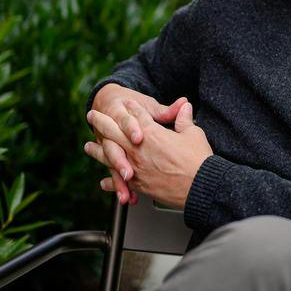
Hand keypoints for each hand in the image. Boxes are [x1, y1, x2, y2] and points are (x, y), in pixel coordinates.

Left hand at [85, 95, 211, 209]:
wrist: (201, 187)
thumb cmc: (199, 161)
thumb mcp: (194, 134)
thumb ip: (184, 120)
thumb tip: (184, 106)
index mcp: (152, 133)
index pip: (137, 115)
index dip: (133, 107)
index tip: (127, 103)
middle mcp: (138, 149)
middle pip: (113, 131)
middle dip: (102, 121)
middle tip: (93, 115)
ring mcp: (135, 166)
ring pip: (109, 155)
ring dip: (97, 150)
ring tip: (89, 146)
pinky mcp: (138, 184)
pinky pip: (118, 181)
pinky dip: (111, 181)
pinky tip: (105, 181)